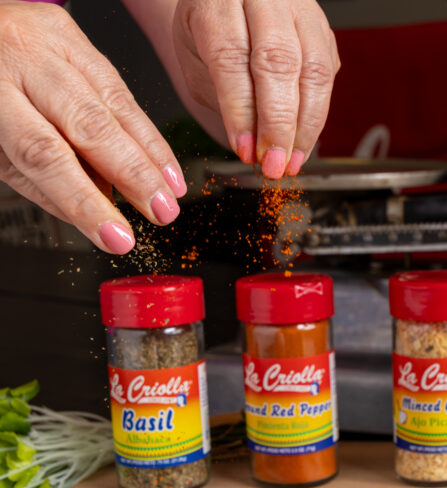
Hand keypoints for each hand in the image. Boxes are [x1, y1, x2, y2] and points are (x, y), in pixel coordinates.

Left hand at [0, 2, 184, 253]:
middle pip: (89, 124)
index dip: (85, 201)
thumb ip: (39, 179)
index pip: (44, 155)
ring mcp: (50, 43)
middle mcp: (21, 60)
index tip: (115, 236)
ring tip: (171, 193)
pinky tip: (165, 162)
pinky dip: (147, 132)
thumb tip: (96, 209)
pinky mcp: (74, 37)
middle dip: (133, 175)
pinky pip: (121, 89)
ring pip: (114, 104)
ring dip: (150, 156)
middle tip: (161, 212)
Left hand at [173, 0, 339, 178]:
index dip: (240, 110)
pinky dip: (317, 115)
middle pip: (279, 61)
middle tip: (274, 163)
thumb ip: (222, 99)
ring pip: (314, 70)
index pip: (231, 57)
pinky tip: (303, 139)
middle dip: (278, 124)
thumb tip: (251, 145)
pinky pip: (328, 75)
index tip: (245, 149)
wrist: (235, 2)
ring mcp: (301, 10)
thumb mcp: (196, 59)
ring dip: (306, 126)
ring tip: (292, 160)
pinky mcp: (324, 30)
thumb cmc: (211, 30)